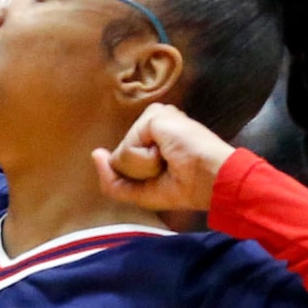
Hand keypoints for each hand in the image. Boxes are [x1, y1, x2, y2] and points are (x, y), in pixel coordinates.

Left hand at [92, 102, 231, 211]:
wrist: (211, 182)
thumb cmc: (183, 188)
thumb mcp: (140, 191)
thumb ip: (112, 178)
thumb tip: (96, 154)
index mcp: (154, 137)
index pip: (123, 158)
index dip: (137, 175)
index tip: (166, 174)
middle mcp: (154, 122)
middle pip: (119, 156)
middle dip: (138, 172)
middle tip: (168, 168)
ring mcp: (155, 117)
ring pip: (121, 153)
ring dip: (143, 167)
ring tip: (169, 161)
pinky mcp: (155, 116)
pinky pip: (128, 149)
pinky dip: (145, 160)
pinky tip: (167, 154)